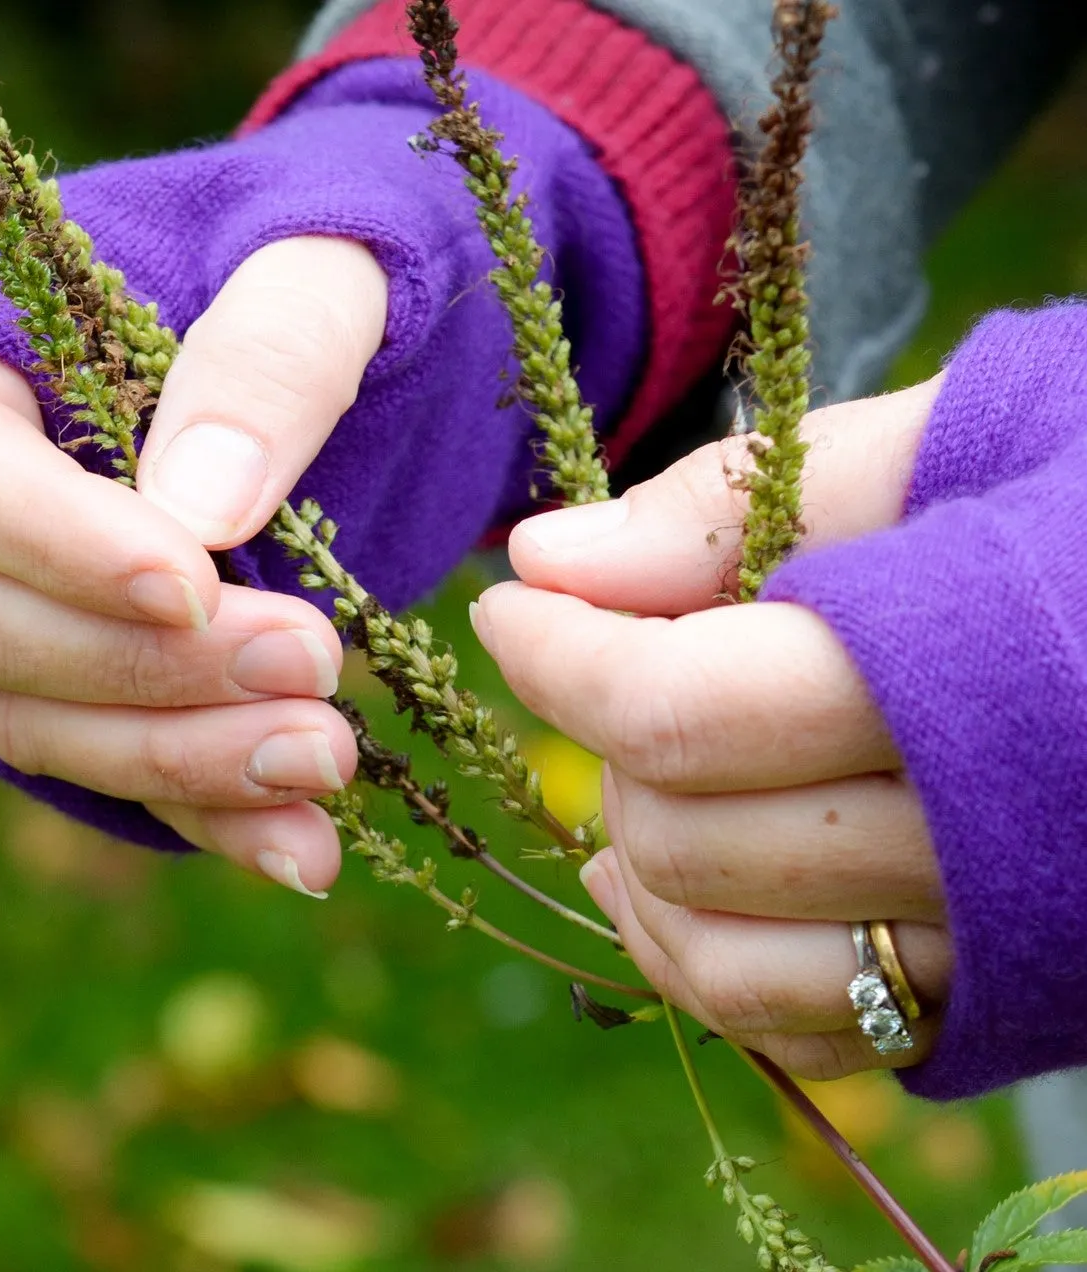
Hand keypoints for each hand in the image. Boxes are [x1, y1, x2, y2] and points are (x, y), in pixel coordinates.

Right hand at [0, 237, 387, 895]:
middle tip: (313, 668)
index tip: (191, 581)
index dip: (58, 544)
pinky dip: (215, 818)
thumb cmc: (329, 271)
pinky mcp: (114, 688)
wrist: (375, 338)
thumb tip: (202, 504)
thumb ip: (265, 354)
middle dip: (144, 670)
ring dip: (182, 760)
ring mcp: (42, 612)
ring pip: (43, 721)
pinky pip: (129, 774)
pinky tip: (307, 850)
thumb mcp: (324, 269)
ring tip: (328, 760)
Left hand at [472, 378, 953, 1078]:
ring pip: (725, 959)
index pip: (685, 707)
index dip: (560, 657)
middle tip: (613, 656)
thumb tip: (544, 555)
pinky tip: (660, 889)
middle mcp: (989, 840)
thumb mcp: (946, 441)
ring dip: (632, 870)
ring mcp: (995, 945)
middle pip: (688, 834)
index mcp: (978, 671)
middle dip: (603, 742)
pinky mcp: (993, 999)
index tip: (507, 606)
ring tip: (613, 775)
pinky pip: (795, 1027)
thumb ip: (740, 500)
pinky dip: (697, 961)